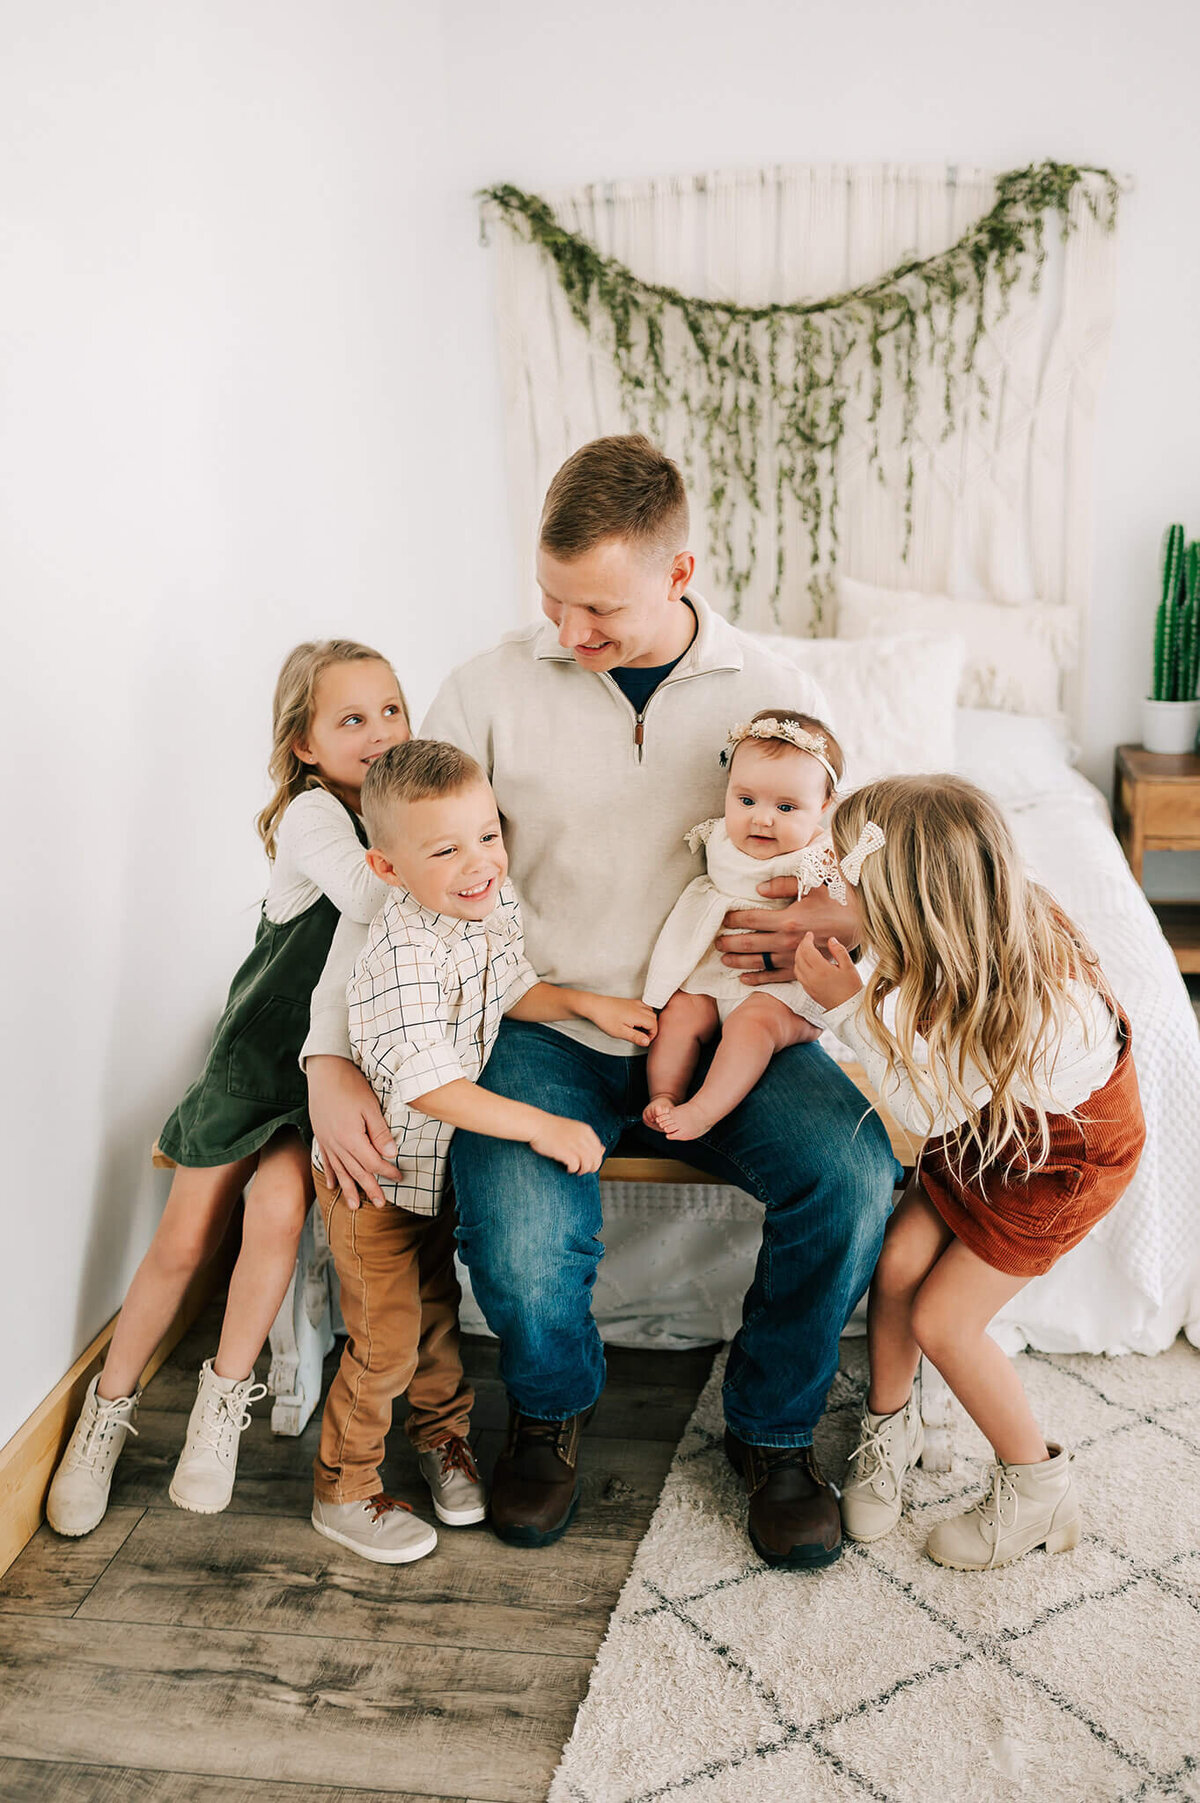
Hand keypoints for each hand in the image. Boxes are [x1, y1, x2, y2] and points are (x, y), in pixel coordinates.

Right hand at [306, 1055, 402, 1209]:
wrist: (324, 1070)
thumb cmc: (350, 1085)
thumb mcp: (370, 1107)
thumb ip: (379, 1132)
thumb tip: (391, 1154)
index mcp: (351, 1138)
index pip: (372, 1162)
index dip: (387, 1172)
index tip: (399, 1177)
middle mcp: (336, 1144)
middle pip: (356, 1172)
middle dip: (369, 1189)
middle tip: (380, 1204)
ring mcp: (327, 1141)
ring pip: (339, 1171)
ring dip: (348, 1189)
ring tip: (355, 1206)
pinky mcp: (321, 1135)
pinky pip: (326, 1160)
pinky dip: (330, 1174)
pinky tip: (332, 1185)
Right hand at [528, 1114, 605, 1173]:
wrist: (536, 1125)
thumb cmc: (552, 1128)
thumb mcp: (574, 1129)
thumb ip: (588, 1139)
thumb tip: (602, 1149)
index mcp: (586, 1130)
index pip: (599, 1149)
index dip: (596, 1159)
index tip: (589, 1163)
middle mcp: (583, 1137)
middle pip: (596, 1158)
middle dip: (592, 1167)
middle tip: (583, 1170)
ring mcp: (574, 1144)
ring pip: (588, 1164)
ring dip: (583, 1170)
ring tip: (576, 1171)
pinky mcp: (565, 1152)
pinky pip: (576, 1166)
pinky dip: (573, 1170)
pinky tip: (567, 1169)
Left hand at [579, 993, 657, 1046]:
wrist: (594, 1006)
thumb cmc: (605, 1019)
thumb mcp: (620, 1032)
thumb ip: (635, 1037)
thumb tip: (647, 1042)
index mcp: (638, 1015)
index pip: (654, 1025)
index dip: (652, 1035)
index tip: (644, 1041)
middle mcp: (639, 1007)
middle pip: (654, 1017)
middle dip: (652, 1028)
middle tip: (643, 1037)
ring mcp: (635, 1003)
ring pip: (650, 1011)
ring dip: (649, 1021)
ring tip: (640, 1029)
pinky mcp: (630, 1001)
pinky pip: (644, 1007)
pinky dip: (645, 1014)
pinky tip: (636, 1020)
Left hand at [717, 878, 857, 986]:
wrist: (863, 926)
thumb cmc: (839, 899)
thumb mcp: (815, 883)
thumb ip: (784, 884)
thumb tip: (759, 889)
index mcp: (789, 919)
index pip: (752, 918)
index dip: (734, 918)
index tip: (722, 918)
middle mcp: (787, 941)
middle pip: (750, 942)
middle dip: (730, 942)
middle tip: (716, 942)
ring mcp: (793, 958)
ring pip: (759, 961)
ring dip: (738, 961)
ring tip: (724, 959)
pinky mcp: (801, 968)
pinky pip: (775, 977)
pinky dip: (757, 978)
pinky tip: (744, 978)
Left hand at [793, 933, 862, 1010]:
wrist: (849, 1008)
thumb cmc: (851, 988)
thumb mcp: (849, 966)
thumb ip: (839, 951)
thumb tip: (831, 940)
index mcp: (821, 970)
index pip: (807, 950)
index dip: (807, 940)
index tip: (810, 934)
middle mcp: (811, 978)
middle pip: (799, 957)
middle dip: (801, 946)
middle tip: (807, 940)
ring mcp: (808, 985)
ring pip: (796, 966)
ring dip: (798, 956)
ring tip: (806, 950)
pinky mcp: (808, 991)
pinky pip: (798, 975)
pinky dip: (799, 966)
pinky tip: (806, 963)